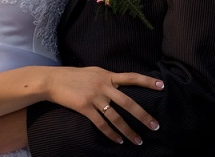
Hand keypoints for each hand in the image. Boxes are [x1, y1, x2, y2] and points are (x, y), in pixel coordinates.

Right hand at [43, 65, 161, 144]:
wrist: (51, 80)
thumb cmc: (72, 76)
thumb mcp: (92, 72)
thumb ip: (107, 78)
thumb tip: (121, 84)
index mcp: (106, 75)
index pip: (131, 77)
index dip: (147, 81)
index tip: (162, 86)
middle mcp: (103, 86)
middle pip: (128, 103)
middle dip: (143, 116)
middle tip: (155, 126)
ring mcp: (94, 97)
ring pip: (116, 117)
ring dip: (129, 131)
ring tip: (139, 141)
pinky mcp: (84, 107)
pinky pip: (101, 124)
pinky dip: (111, 134)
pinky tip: (118, 141)